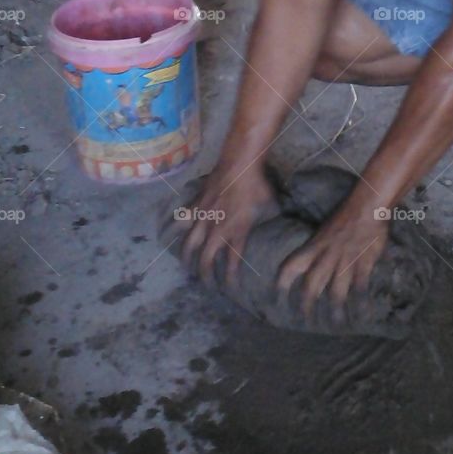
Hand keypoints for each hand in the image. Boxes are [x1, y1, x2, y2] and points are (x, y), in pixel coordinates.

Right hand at [177, 164, 277, 284]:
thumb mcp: (270, 206)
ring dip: (187, 259)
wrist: (239, 163)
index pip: (232, 264)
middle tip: (206, 284)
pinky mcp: (196, 205)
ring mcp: (204, 218)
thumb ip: (269, 219)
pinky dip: (177, 230)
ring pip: (190, 245)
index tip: (230, 290)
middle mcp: (218, 230)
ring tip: (187, 267)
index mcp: (237, 233)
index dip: (230, 280)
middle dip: (205, 276)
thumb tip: (280, 223)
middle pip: (206, 260)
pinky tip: (172, 235)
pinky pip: (182, 221)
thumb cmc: (258, 184)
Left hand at [277, 201, 389, 319]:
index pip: (290, 267)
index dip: (281, 285)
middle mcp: (326, 257)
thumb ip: (318, 248)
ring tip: (336, 324)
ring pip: (335, 291)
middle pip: (311, 285)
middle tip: (306, 320)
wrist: (366, 206)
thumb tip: (311, 263)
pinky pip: (360, 286)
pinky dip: (361, 301)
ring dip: (335, 310)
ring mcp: (344, 261)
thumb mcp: (324, 231)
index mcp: (314, 247)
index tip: (274, 299)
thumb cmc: (346, 216)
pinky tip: (362, 313)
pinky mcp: (362, 263)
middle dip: (307, 305)